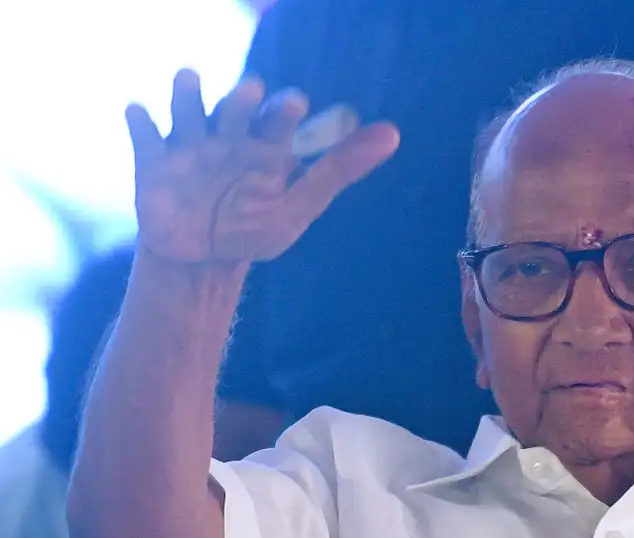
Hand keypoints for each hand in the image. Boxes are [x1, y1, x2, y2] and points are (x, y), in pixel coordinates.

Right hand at [127, 69, 399, 264]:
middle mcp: (228, 138)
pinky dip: (141, 121)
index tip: (295, 106)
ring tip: (189, 79)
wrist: (201, 264)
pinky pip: (145, 134)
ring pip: (187, 108)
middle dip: (240, 99)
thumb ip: (340, 170)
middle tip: (250, 94)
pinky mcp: (153, 161)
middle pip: (233, 108)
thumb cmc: (252, 232)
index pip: (277, 116)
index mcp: (265, 146)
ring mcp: (189, 146)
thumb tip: (393, 133)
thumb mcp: (300, 206)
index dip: (284, 108)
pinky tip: (140, 113)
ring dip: (188, 92)